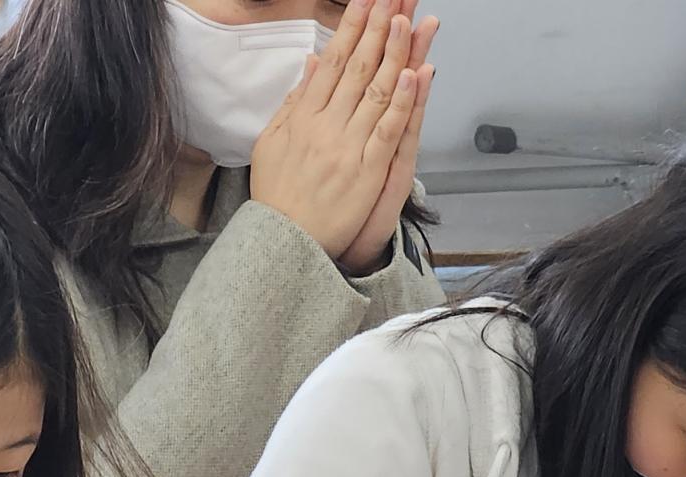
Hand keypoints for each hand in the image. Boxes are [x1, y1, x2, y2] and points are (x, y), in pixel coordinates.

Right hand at [249, 0, 428, 261]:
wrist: (282, 244)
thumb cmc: (278, 196)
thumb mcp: (272, 143)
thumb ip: (293, 103)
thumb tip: (312, 65)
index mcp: (302, 118)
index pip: (331, 62)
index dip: (350, 28)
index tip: (365, 2)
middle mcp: (324, 128)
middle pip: (356, 69)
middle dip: (375, 28)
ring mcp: (347, 149)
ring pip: (375, 93)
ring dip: (393, 54)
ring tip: (407, 19)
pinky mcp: (367, 172)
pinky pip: (387, 132)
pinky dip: (402, 103)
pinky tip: (413, 74)